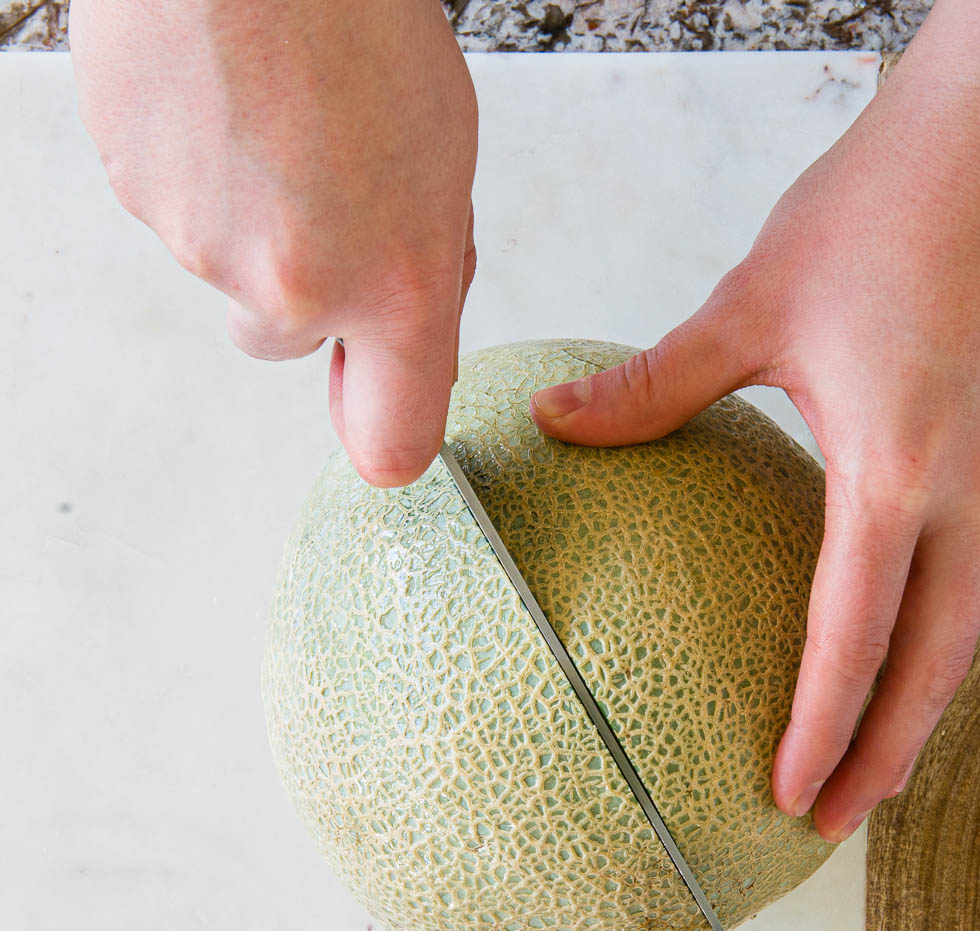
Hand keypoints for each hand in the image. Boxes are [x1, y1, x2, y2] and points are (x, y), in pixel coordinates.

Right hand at [69, 0, 477, 486]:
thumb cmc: (359, 22)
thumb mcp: (445, 160)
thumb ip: (421, 274)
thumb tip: (398, 347)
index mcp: (395, 286)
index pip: (392, 444)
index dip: (382, 436)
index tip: (375, 410)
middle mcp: (295, 289)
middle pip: (286, 342)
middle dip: (306, 289)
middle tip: (326, 186)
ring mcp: (204, 246)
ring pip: (231, 271)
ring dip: (256, 219)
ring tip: (279, 119)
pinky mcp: (138, 196)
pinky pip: (180, 213)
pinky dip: (203, 176)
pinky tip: (227, 106)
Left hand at [527, 60, 979, 841]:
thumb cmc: (882, 208)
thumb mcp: (750, 303)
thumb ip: (655, 386)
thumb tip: (558, 420)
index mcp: (896, 467)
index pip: (855, 636)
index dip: (823, 728)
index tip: (788, 797)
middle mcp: (967, 486)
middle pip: (936, 664)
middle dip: (888, 755)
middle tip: (833, 822)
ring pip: (966, 624)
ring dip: (918, 703)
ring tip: (866, 759)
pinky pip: (974, 565)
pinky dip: (935, 630)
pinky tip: (893, 640)